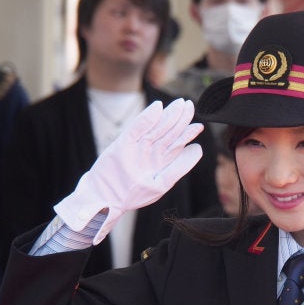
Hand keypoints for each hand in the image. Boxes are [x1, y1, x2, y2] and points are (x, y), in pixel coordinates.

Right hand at [54, 98, 203, 243]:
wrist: (104, 200)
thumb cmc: (133, 195)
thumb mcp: (161, 184)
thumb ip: (180, 167)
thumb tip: (198, 149)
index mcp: (161, 162)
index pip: (177, 144)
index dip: (188, 133)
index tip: (199, 125)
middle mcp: (150, 152)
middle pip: (168, 132)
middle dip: (179, 119)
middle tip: (189, 105)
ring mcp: (137, 146)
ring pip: (156, 127)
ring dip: (168, 115)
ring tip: (180, 105)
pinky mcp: (123, 143)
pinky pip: (137, 128)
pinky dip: (147, 118)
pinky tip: (158, 108)